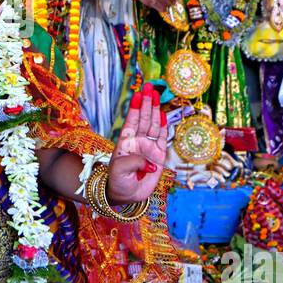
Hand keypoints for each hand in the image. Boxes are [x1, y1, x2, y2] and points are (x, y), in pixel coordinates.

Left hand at [106, 83, 167, 202]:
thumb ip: (133, 163)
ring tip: (156, 95)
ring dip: (155, 110)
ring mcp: (149, 147)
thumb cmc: (118, 181)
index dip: (135, 108)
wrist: (127, 195)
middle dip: (146, 102)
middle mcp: (138, 142)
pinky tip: (163, 114)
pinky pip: (162, 138)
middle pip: (144, 118)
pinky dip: (164, 126)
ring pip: (153, 125)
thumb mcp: (120, 171)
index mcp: (126, 142)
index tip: (138, 94)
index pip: (131, 121)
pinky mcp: (159, 156)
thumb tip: (150, 162)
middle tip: (149, 86)